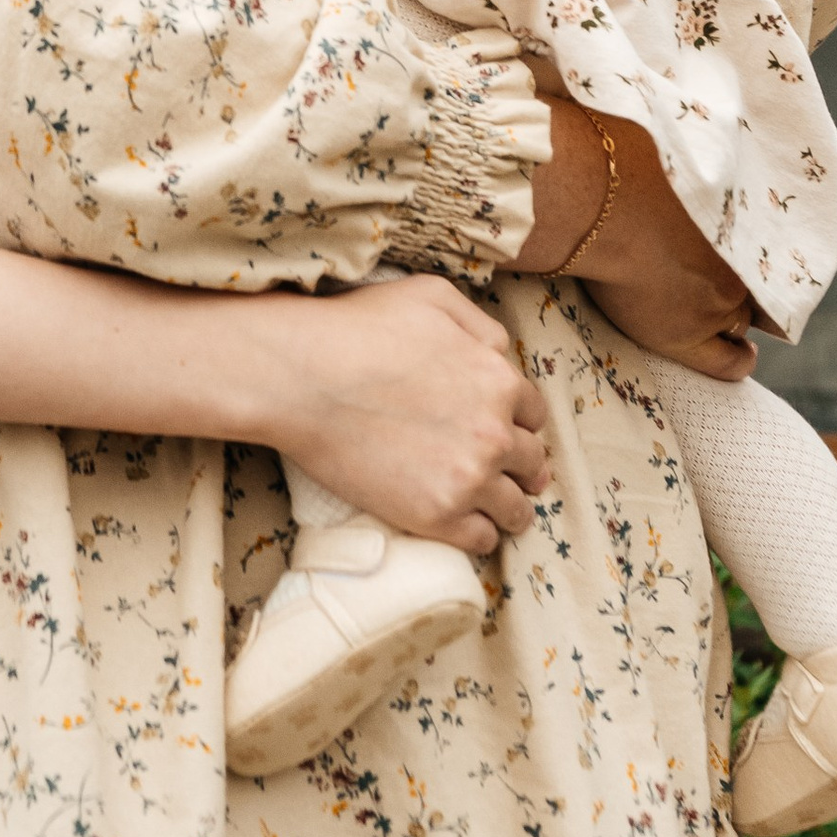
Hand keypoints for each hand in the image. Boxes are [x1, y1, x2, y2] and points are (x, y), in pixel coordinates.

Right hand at [236, 273, 549, 554]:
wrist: (303, 377)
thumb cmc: (358, 328)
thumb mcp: (429, 296)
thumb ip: (479, 323)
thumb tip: (502, 352)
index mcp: (498, 380)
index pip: (533, 414)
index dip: (518, 421)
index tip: (504, 431)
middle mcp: (494, 433)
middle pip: (531, 463)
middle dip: (520, 466)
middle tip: (503, 472)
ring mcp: (468, 479)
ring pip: (516, 509)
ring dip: (508, 507)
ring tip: (491, 508)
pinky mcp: (437, 516)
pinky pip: (482, 540)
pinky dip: (478, 534)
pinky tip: (462, 523)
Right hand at [516, 98, 757, 381]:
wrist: (592, 191)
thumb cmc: (617, 150)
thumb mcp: (667, 130)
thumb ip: (687, 139)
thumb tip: (687, 104)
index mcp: (741, 208)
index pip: (762, 238)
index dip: (746, 244)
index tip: (735, 243)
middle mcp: (741, 254)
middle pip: (753, 278)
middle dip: (740, 278)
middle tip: (717, 273)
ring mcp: (720, 297)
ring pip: (738, 317)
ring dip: (729, 314)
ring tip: (717, 311)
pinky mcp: (688, 334)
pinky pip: (727, 362)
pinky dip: (734, 361)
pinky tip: (741, 359)